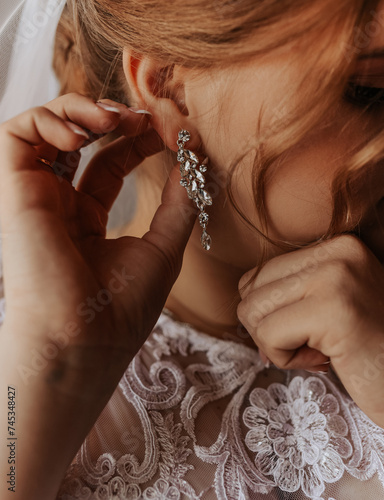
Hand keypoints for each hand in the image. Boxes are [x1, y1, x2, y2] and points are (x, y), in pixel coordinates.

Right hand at [0, 92, 196, 498]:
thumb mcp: (163, 247)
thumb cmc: (120, 308)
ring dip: (81, 110)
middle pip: (80, 142)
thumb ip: (179, 201)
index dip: (138, 140)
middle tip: (145, 118)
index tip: (170, 129)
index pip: (109, 164)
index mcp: (87, 221)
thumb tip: (196, 159)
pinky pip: (17, 135)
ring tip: (115, 120)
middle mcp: (58, 206)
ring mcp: (35, 197)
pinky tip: (84, 132)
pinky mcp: (13, 191)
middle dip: (114, 119)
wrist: (83, 342)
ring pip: (46, 130)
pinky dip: (49, 119)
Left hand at [237, 235, 383, 426]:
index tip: (305, 331)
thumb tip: (244, 308)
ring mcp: (335, 278)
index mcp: (337, 246)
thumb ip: (291, 294)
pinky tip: (323, 361)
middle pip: (251, 289)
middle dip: (266, 328)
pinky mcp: (332, 311)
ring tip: (317, 352)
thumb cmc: (369, 349)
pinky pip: (269, 335)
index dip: (270, 312)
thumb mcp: (331, 303)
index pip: (261, 273)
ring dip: (276, 344)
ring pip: (253, 311)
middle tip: (308, 345)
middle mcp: (337, 253)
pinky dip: (285, 359)